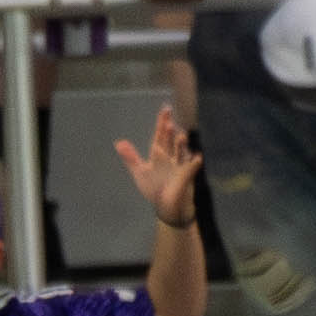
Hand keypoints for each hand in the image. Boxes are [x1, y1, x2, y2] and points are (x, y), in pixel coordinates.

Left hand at [114, 104, 200, 228]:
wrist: (168, 206)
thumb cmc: (156, 187)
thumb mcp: (141, 172)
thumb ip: (131, 158)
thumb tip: (118, 142)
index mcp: (159, 155)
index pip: (160, 137)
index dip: (161, 124)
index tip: (165, 109)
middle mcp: (171, 158)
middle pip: (170, 142)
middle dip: (170, 132)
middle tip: (169, 120)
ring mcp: (181, 166)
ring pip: (181, 153)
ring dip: (180, 145)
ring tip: (180, 135)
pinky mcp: (187, 178)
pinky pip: (191, 169)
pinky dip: (194, 163)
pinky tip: (197, 157)